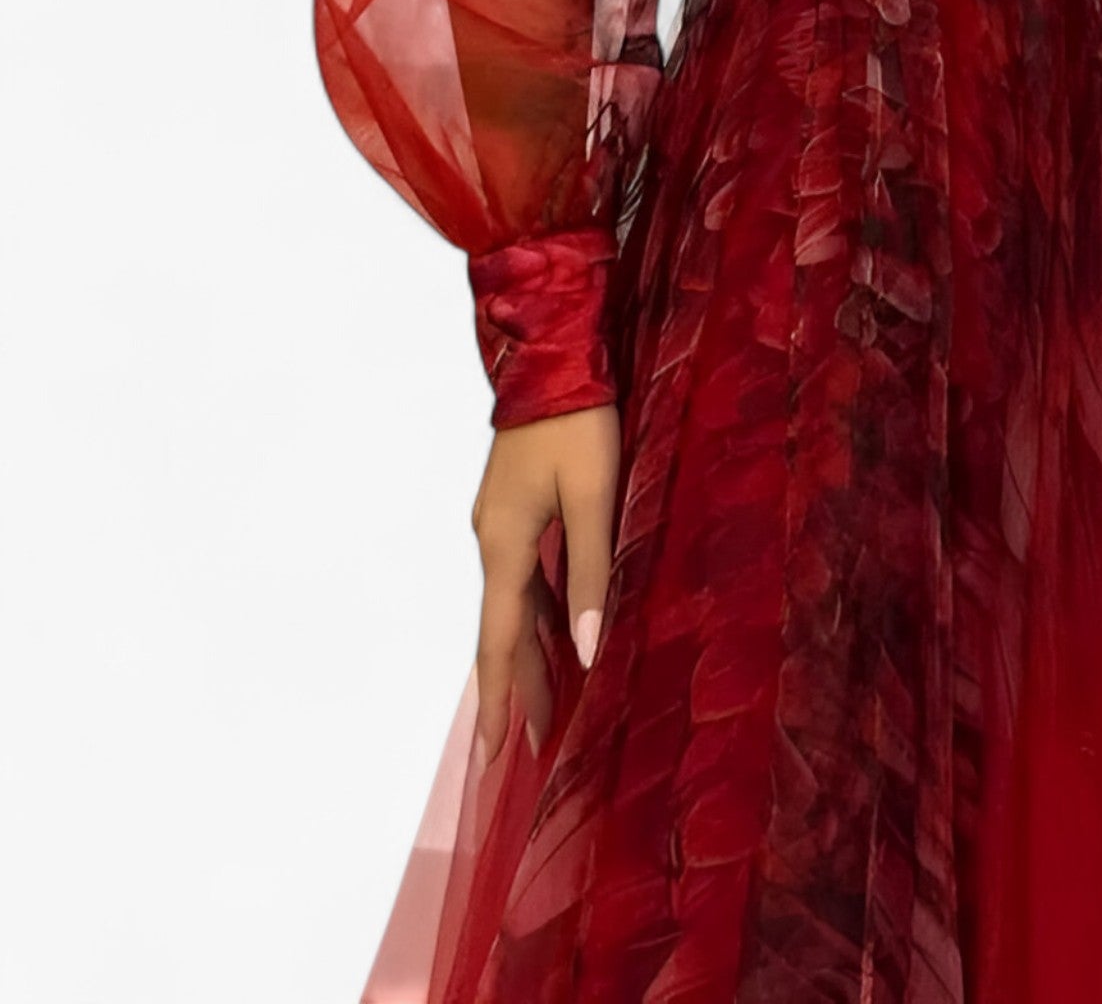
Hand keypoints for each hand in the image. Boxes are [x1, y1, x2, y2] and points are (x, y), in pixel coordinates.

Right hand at [468, 402, 619, 766]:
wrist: (550, 359)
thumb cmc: (578, 425)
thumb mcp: (594, 498)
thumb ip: (589, 573)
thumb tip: (588, 650)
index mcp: (505, 545)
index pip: (497, 643)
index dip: (500, 701)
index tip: (493, 757)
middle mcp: (492, 540)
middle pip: (504, 630)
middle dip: (520, 688)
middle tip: (537, 745)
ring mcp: (499, 521)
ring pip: (514, 603)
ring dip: (529, 651)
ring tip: (551, 701)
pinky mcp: (514, 505)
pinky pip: (523, 574)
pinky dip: (537, 610)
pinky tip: (557, 626)